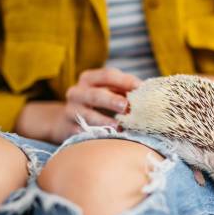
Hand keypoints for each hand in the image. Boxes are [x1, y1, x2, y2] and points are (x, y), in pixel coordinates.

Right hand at [15, 68, 140, 142]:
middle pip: (95, 94)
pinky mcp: (67, 128)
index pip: (107, 75)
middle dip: (112, 100)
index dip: (125, 81)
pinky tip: (106, 139)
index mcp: (89, 79)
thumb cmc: (97, 104)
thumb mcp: (107, 91)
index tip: (141, 89)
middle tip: (126, 107)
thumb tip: (148, 93)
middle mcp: (77, 92)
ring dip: (104, 122)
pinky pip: (81, 132)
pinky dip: (94, 135)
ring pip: (87, 116)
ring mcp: (70, 111)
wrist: (65, 121)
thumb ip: (124, 90)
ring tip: (119, 127)